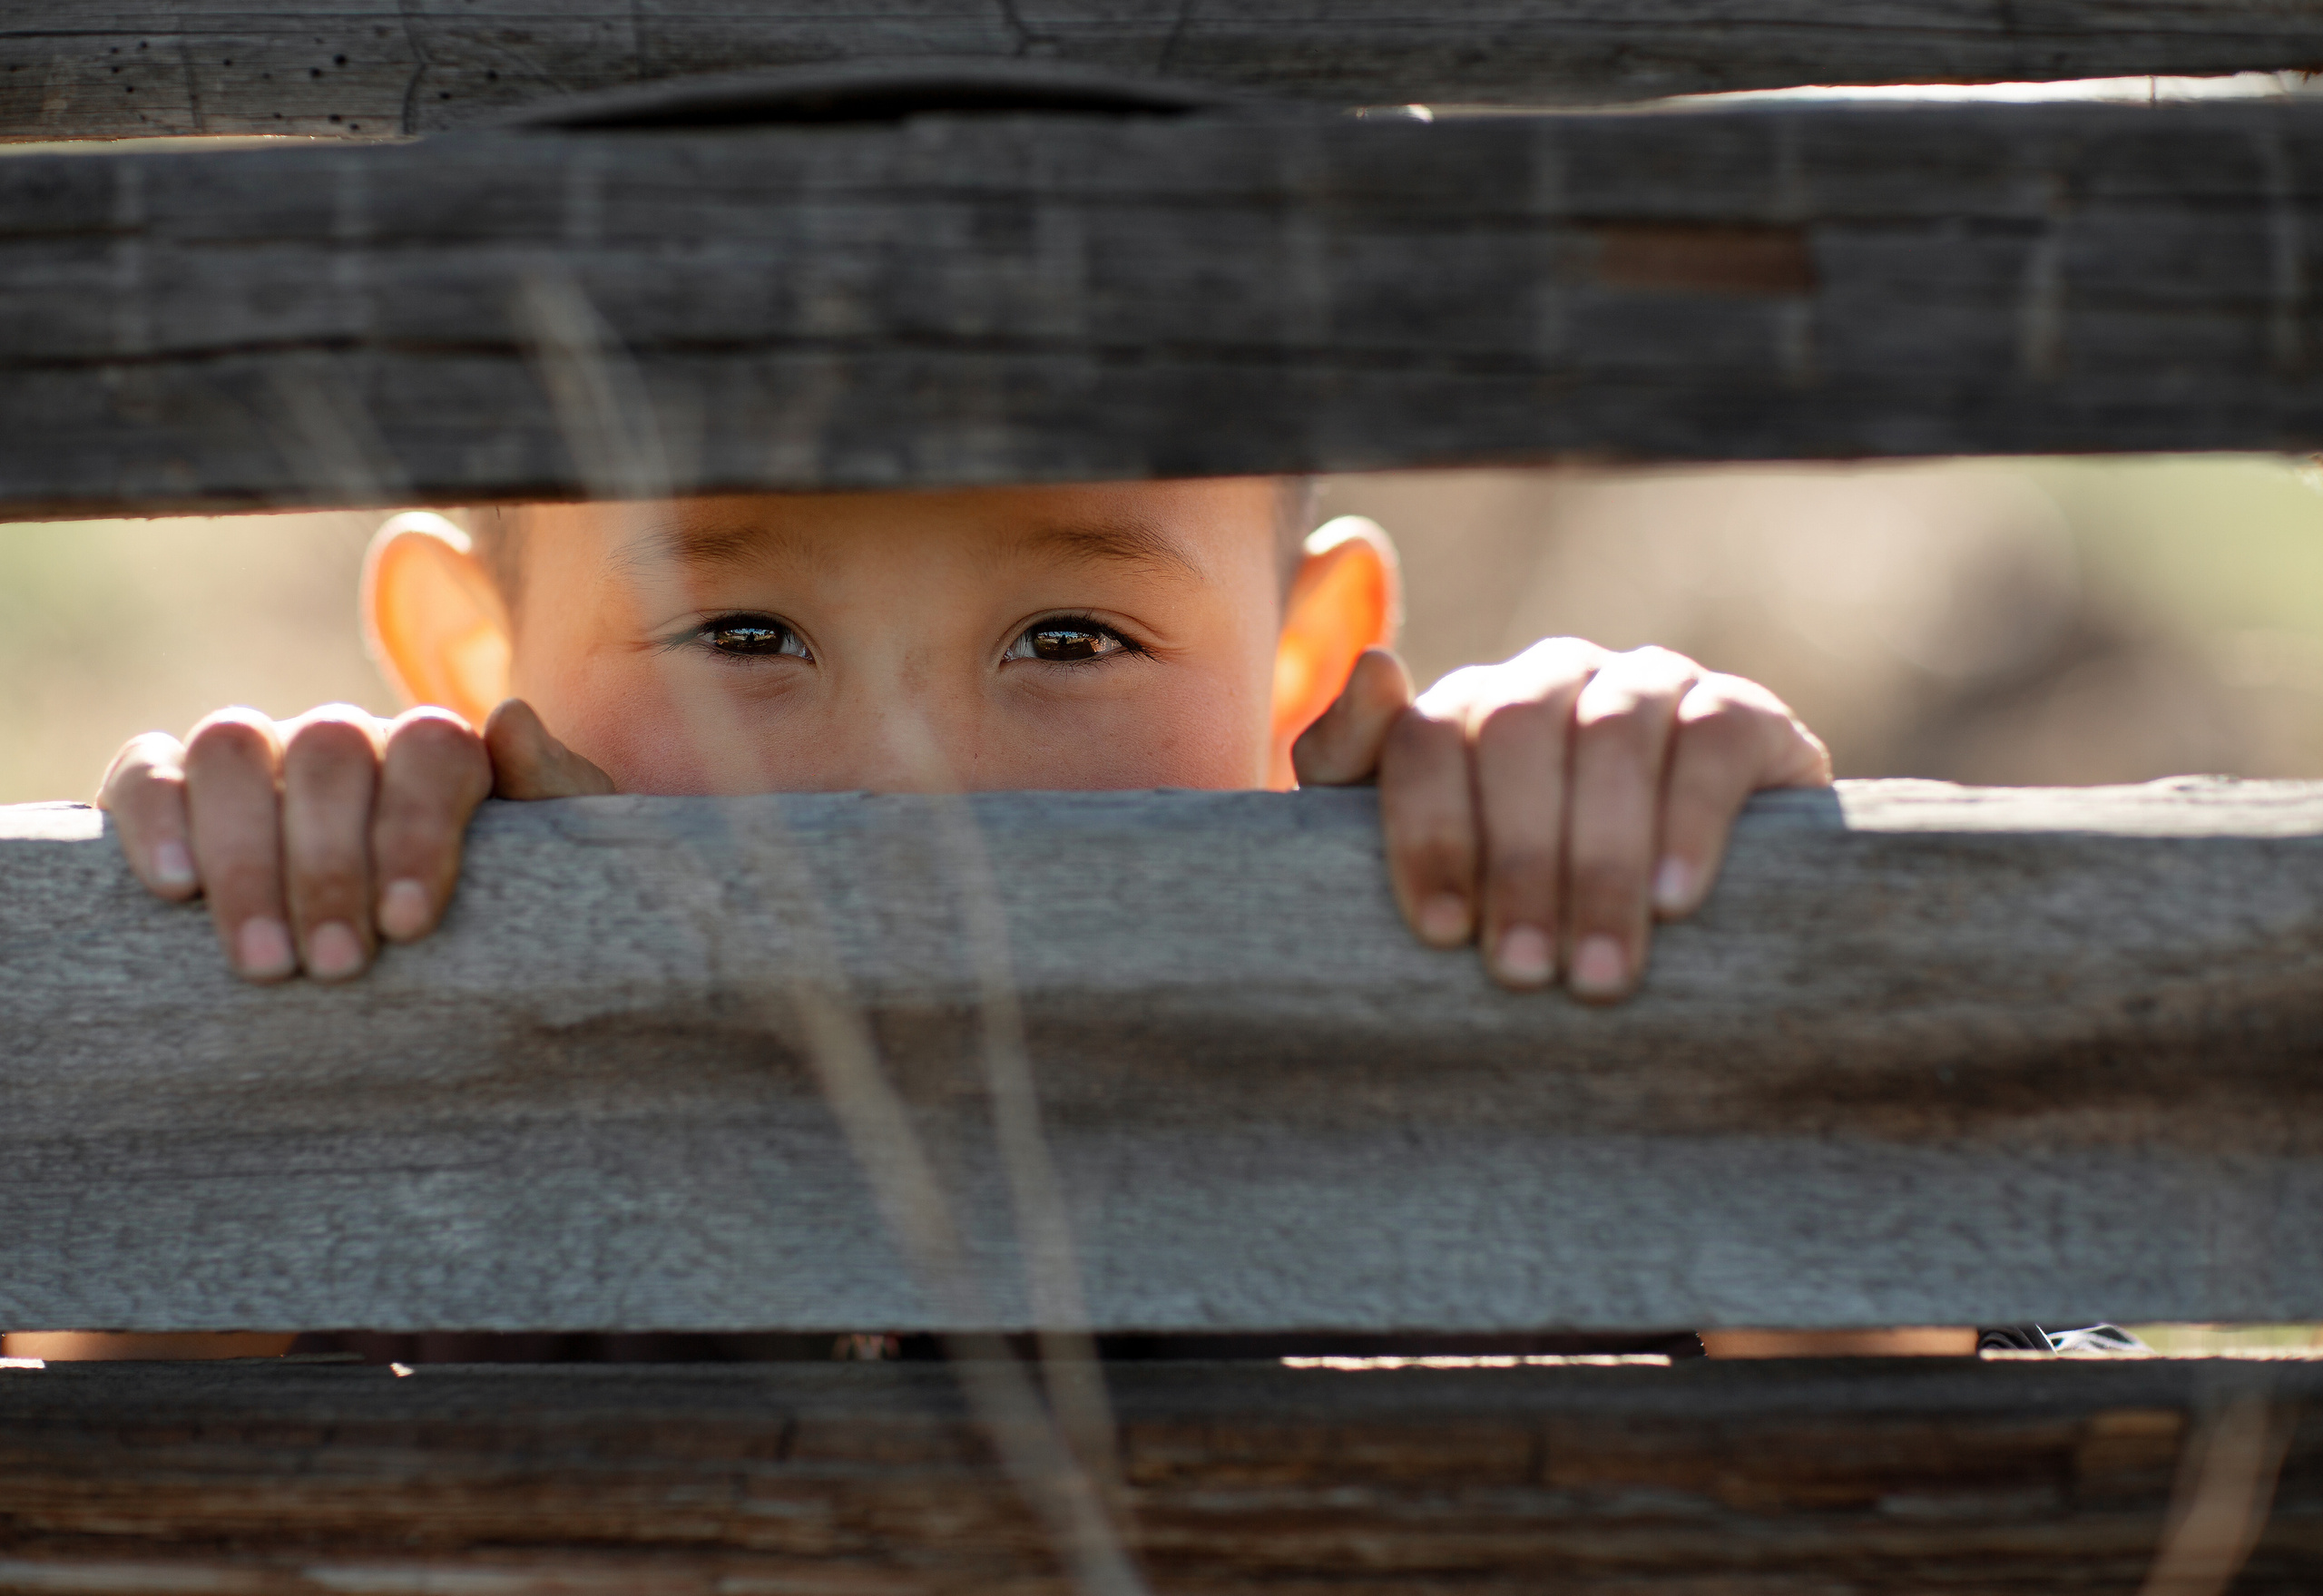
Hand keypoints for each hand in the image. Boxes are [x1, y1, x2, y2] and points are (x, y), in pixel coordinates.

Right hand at [98, 700, 609, 981]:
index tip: (408, 925)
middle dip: (330, 866)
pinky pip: (148, 773)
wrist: (424, 941)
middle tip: (338, 968)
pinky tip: (175, 890)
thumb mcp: (547, 860)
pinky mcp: (176, 786)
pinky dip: (155, 820)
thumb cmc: (489, 906)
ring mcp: (259, 755)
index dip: (417, 830)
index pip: (430, 749)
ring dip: (244, 857)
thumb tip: (511, 721)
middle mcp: (344, 740)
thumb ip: (550, 789)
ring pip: (233, 752)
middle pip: (329, 754)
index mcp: (433, 750)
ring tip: (266, 963)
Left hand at [1292, 639, 1830, 1000]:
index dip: (1429, 831)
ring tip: (1596, 972)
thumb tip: (1374, 669)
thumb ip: (1354, 763)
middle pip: (1517, 734)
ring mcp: (1650, 683)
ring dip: (1600, 861)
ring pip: (1612, 738)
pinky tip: (1674, 900)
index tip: (1443, 933)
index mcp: (1470, 705)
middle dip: (1516, 862)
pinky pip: (1712, 742)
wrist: (1698, 904)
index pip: (1426, 737)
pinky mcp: (1742, 712)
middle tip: (1521, 972)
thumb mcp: (1424, 844)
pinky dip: (1689, 822)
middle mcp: (1555, 676)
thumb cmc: (1524, 887)